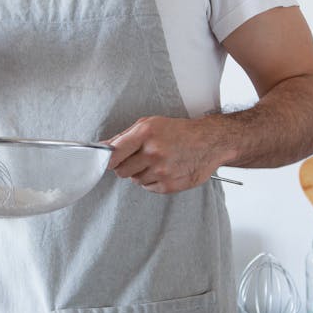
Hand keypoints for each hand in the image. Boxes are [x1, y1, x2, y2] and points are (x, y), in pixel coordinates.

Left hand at [106, 116, 227, 193]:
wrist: (210, 142)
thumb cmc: (179, 131)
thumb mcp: (151, 124)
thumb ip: (124, 136)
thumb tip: (102, 147)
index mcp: (146, 133)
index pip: (113, 154)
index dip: (107, 160)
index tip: (106, 161)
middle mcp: (153, 152)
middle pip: (121, 171)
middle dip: (127, 165)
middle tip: (141, 157)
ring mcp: (162, 171)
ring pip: (135, 180)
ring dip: (142, 173)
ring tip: (158, 161)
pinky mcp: (169, 185)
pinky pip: (148, 188)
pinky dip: (153, 181)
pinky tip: (166, 169)